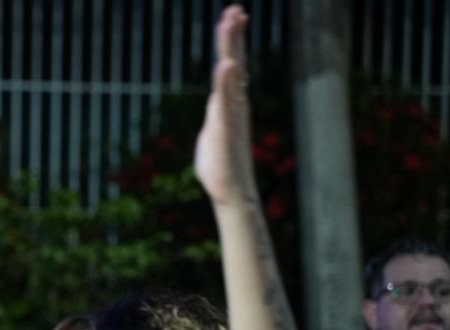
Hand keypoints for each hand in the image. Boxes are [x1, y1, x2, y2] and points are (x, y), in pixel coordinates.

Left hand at [194, 6, 254, 206]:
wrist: (229, 192)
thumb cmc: (219, 165)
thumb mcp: (214, 130)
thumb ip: (216, 111)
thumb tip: (218, 100)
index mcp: (229, 104)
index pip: (232, 65)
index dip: (232, 41)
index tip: (233, 15)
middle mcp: (234, 105)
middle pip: (235, 64)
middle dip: (233, 36)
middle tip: (235, 9)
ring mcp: (232, 116)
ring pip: (232, 77)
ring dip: (232, 49)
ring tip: (231, 24)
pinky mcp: (227, 129)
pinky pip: (227, 101)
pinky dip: (227, 82)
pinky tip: (227, 64)